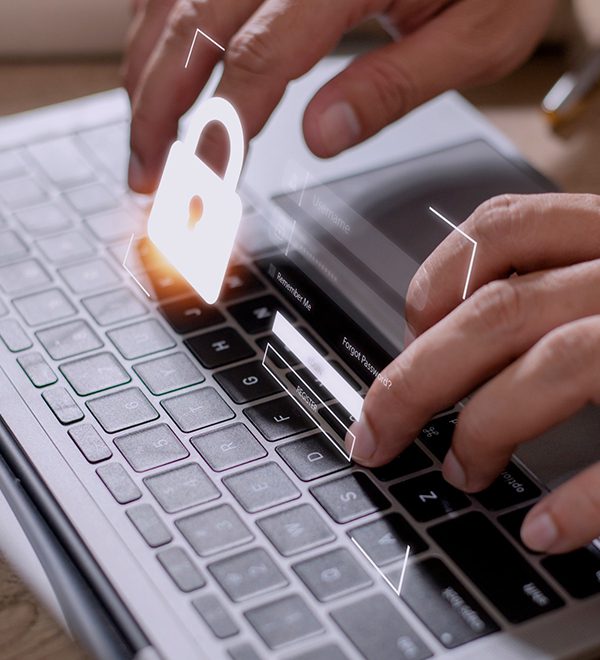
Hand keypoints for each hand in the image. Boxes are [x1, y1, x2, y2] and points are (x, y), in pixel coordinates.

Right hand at [124, 0, 555, 192]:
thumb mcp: (480, 33)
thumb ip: (397, 85)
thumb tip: (322, 136)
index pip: (259, 59)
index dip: (219, 130)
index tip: (198, 184)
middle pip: (193, 26)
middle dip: (157, 109)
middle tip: (146, 173)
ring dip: (147, 67)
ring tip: (144, 131)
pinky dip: (157, 18)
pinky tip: (156, 58)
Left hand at [349, 193, 599, 553]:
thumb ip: (560, 285)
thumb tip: (451, 328)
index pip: (502, 229)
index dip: (437, 278)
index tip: (409, 327)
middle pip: (498, 311)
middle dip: (416, 378)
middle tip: (376, 432)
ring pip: (551, 364)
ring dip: (486, 429)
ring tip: (462, 474)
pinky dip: (586, 494)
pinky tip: (546, 528)